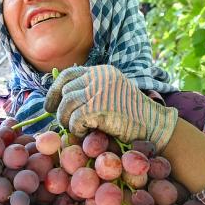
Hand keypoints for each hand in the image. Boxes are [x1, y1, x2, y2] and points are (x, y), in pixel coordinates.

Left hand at [45, 65, 178, 148]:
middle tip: (61, 122)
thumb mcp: (111, 94)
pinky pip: (75, 118)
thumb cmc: (132, 115)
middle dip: (59, 108)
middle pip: (66, 90)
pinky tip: (83, 132)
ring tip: (73, 128)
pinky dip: (75, 127)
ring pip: (67, 103)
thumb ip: (91, 91)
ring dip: (66, 119)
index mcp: (101, 72)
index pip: (68, 74)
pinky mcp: (99, 107)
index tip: (50, 105)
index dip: (55, 90)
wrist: (154, 125)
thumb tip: (60, 100)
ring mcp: (99, 91)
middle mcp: (99, 77)